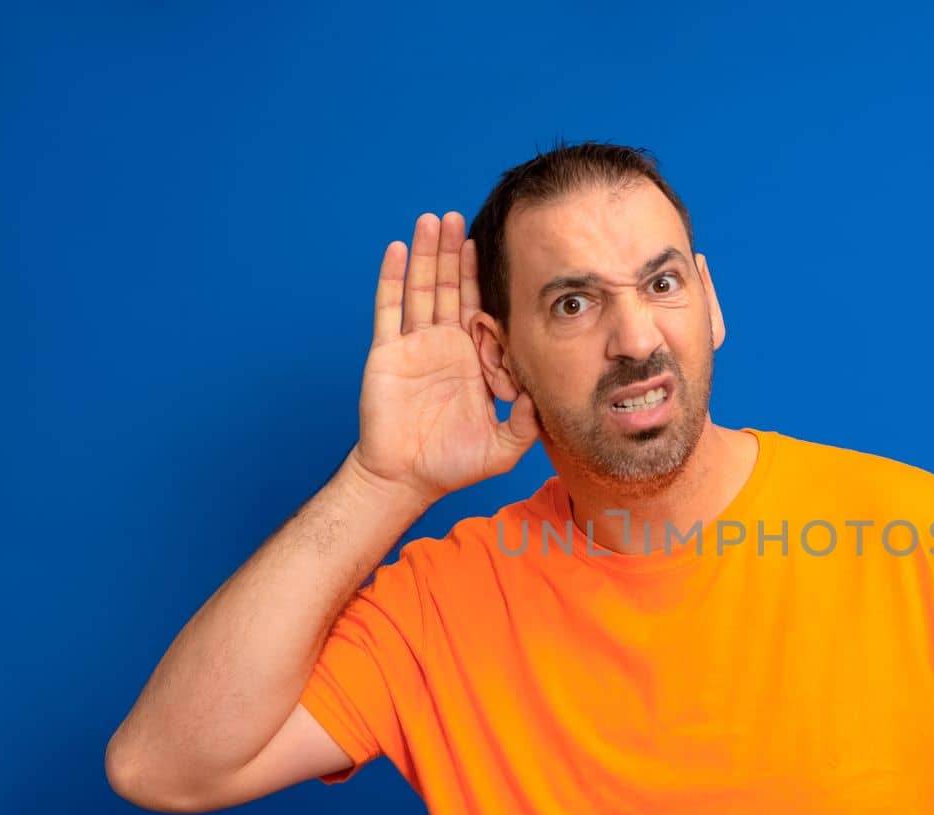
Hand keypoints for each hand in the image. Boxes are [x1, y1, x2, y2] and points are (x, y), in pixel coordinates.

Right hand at [347, 212, 538, 505]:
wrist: (406, 479)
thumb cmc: (453, 464)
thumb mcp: (503, 446)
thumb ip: (527, 422)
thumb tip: (546, 392)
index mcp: (472, 359)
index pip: (482, 310)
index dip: (485, 281)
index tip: (496, 248)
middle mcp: (444, 345)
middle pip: (451, 288)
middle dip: (456, 253)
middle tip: (461, 215)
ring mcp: (414, 346)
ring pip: (422, 289)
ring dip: (428, 254)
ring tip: (433, 219)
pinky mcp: (386, 353)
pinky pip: (388, 309)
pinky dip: (391, 278)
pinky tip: (398, 249)